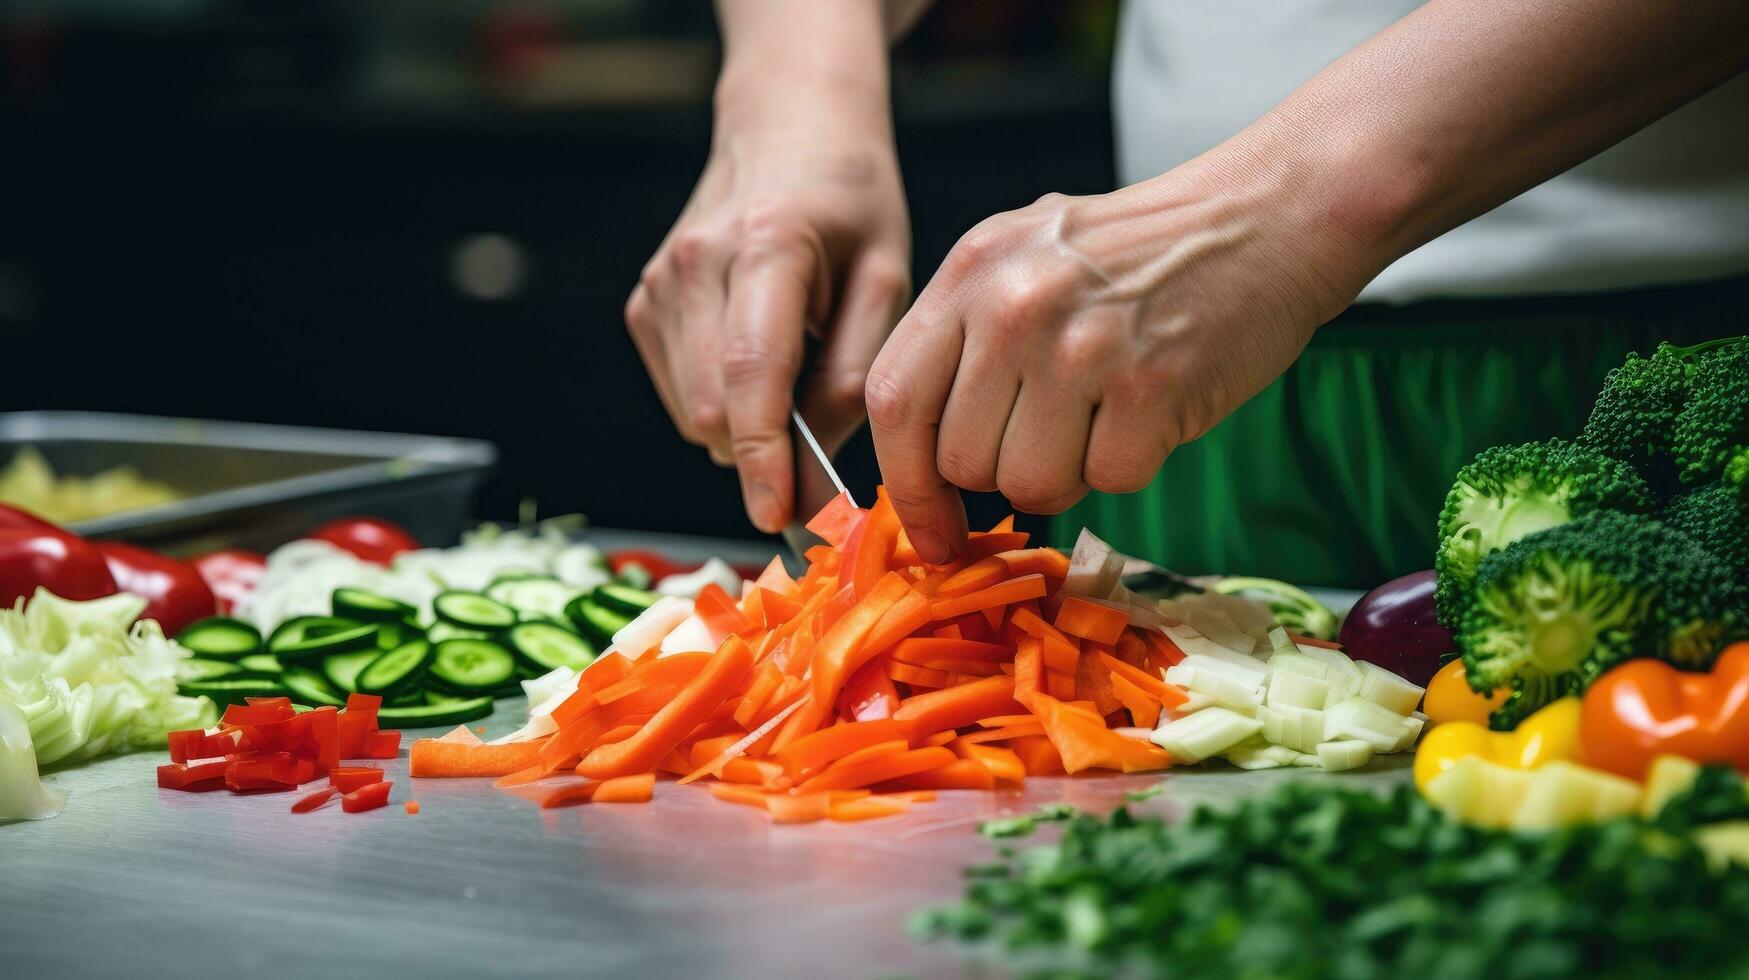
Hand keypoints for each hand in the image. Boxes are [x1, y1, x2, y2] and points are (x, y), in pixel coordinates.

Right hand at [625, 92, 909, 532]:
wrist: (788, 126)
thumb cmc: (851, 202)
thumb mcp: (886, 280)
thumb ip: (851, 384)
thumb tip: (813, 487)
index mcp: (766, 246)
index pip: (750, 373)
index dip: (762, 457)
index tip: (777, 516)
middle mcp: (693, 265)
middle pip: (712, 409)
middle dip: (765, 450)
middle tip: (824, 430)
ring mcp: (659, 285)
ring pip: (693, 413)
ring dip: (747, 425)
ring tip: (797, 363)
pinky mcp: (643, 305)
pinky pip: (682, 394)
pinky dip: (724, 400)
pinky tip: (762, 353)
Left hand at [865, 149, 1381, 562]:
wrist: (1266, 215)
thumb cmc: (1146, 247)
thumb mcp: (1028, 255)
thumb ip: (966, 337)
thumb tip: (922, 461)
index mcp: (972, 271)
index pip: (895, 401)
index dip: (906, 484)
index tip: (929, 530)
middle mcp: (1014, 307)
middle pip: (962, 460)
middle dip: (1005, 469)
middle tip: (1060, 424)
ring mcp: (1080, 348)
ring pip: (1028, 484)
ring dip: (1069, 472)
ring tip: (1106, 410)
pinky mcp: (1149, 389)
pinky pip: (1108, 482)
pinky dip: (1133, 461)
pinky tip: (1153, 404)